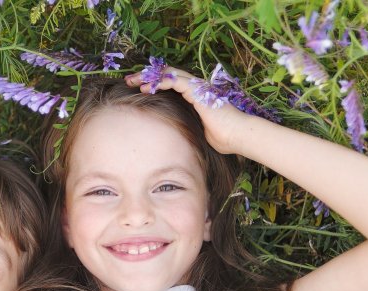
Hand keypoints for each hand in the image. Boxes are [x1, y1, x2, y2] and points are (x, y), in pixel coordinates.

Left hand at [125, 67, 253, 155]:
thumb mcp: (199, 132)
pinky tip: (146, 88)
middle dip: (147, 76)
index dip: (154, 83)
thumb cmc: (224, 138)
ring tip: (132, 81)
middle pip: (167, 75)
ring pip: (168, 74)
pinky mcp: (198, 91)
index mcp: (196, 96)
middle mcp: (196, 88)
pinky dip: (159, 82)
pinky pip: (174, 80)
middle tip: (129, 80)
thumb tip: (178, 137)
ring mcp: (197, 87)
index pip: (171, 83)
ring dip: (149, 76)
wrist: (238, 136)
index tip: (138, 89)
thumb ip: (189, 128)